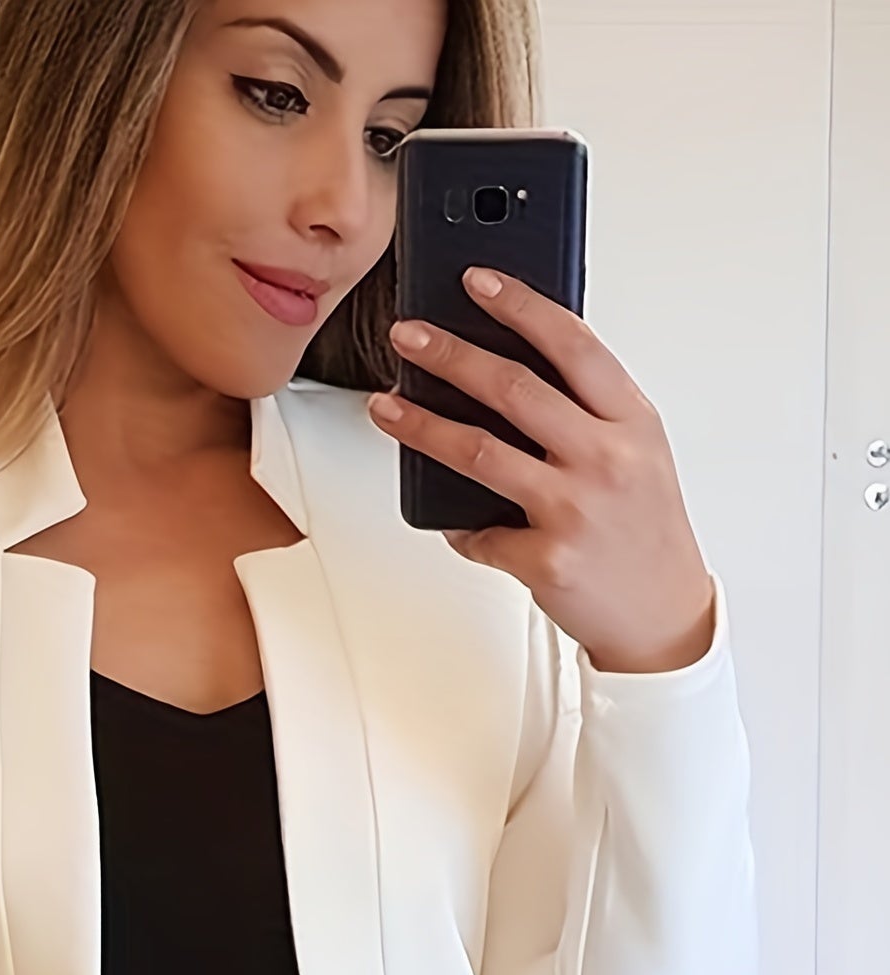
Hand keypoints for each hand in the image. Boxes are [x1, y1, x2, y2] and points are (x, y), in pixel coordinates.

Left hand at [368, 267, 715, 673]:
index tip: (476, 281)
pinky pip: (478, 531)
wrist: (663, 616)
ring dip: (421, 425)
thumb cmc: (644, 530)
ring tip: (387, 406)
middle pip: (513, 388)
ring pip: (478, 452)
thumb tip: (510, 367)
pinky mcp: (546, 559)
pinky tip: (446, 515)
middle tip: (408, 335)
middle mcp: (605, 459)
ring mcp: (574, 509)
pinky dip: (457, 524)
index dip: (520, 305)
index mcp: (631, 422)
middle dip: (450, 354)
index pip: (572, 344)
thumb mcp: (639, 454)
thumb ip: (589, 411)